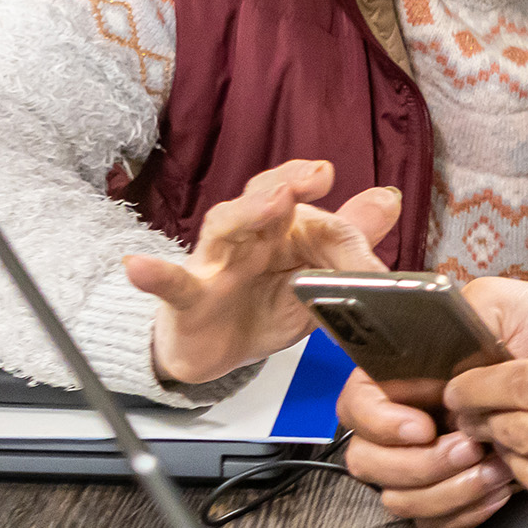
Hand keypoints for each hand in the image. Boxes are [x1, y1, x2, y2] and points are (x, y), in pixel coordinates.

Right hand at [124, 160, 399, 385]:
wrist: (215, 352)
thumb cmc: (263, 305)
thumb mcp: (314, 278)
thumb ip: (347, 241)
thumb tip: (388, 199)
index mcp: (281, 230)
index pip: (307, 209)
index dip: (332, 216)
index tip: (345, 202)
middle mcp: (248, 238)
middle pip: (264, 200)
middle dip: (289, 183)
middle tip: (316, 175)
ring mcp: (215, 266)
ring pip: (226, 228)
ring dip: (247, 212)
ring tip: (272, 200)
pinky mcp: (188, 300)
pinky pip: (171, 285)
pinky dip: (154, 275)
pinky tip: (138, 267)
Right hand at [340, 279, 527, 527]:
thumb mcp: (503, 302)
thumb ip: (463, 313)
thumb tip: (434, 352)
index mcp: (403, 371)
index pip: (356, 404)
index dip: (380, 423)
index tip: (423, 427)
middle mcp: (405, 416)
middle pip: (367, 460)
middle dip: (418, 465)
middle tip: (470, 448)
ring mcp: (427, 455)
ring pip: (400, 497)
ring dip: (447, 490)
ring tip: (496, 467)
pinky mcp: (454, 485)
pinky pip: (435, 519)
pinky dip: (464, 510)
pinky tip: (499, 488)